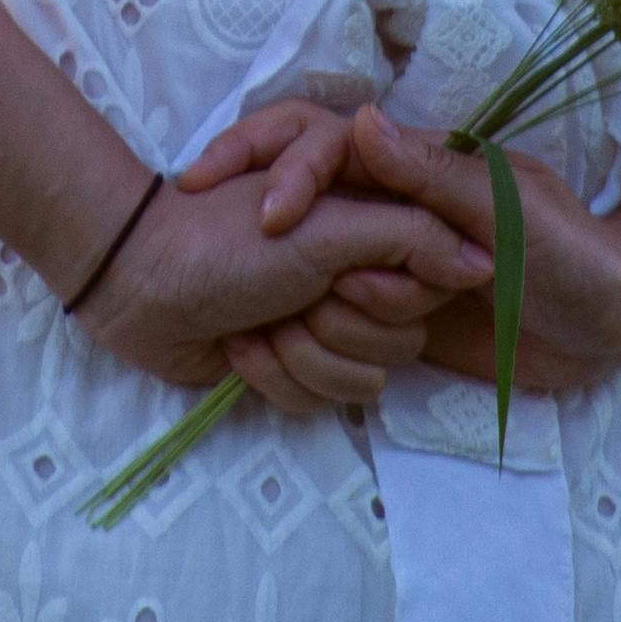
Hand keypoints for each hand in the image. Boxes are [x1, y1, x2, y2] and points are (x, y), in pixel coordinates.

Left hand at [75, 157, 480, 407]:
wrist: (135, 284)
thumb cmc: (225, 239)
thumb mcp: (326, 228)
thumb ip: (410, 238)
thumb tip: (485, 264)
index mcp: (371, 223)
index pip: (431, 278)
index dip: (385, 291)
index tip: (339, 278)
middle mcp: (357, 271)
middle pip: (401, 335)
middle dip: (337, 328)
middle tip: (289, 300)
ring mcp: (324, 319)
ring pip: (364, 376)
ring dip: (301, 356)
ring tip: (255, 325)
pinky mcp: (293, 364)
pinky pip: (322, 398)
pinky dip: (274, 378)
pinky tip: (238, 350)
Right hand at [296, 108, 620, 403]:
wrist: (613, 327)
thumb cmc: (574, 253)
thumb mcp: (508, 209)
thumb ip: (437, 174)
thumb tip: (362, 121)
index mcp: (422, 168)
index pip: (332, 157)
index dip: (294, 181)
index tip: (273, 220)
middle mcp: (396, 215)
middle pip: (313, 226)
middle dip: (314, 270)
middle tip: (345, 301)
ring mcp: (395, 270)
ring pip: (318, 284)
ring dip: (336, 316)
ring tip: (380, 335)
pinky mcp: (401, 320)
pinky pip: (345, 328)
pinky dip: (335, 346)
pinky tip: (340, 364)